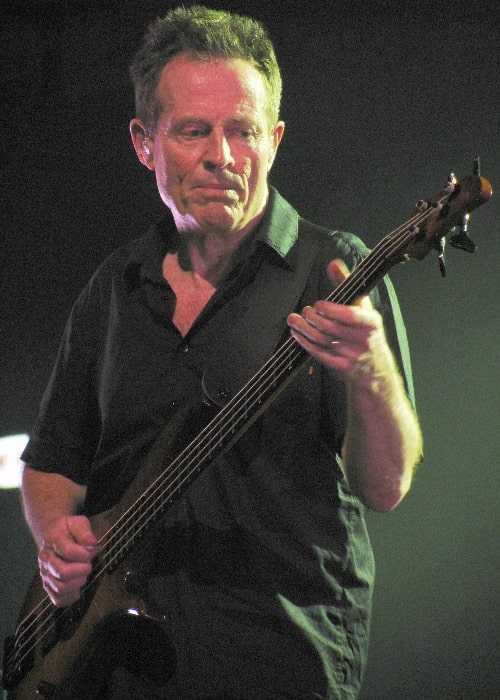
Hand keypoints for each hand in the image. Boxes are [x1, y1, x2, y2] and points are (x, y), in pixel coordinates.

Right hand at [38, 515, 97, 606]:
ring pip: (61, 587)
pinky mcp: (48, 585)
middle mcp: (45, 558)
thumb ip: (85, 531)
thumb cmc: (67, 530)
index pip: (69, 552)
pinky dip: (71, 596)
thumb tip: (92, 543)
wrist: (52, 534)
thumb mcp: (78, 522)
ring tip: (83, 574)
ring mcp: (45, 573)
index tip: (92, 549)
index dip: (86, 553)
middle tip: (88, 564)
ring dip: (78, 582)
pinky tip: (77, 585)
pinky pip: (59, 599)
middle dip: (82, 569)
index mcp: (52, 540)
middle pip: (64, 573)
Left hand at [287, 259, 392, 383]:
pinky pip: (318, 353)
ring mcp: (352, 356)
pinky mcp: (341, 368)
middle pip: (331, 327)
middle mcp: (363, 340)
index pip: (351, 315)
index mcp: (371, 322)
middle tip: (305, 311)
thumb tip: (333, 264)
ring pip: (322, 340)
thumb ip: (347, 285)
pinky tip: (297, 333)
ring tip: (294, 319)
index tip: (318, 304)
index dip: (331, 310)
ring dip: (304, 329)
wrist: (375, 369)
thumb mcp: (363, 308)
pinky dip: (304, 342)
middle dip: (313, 318)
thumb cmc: (365, 332)